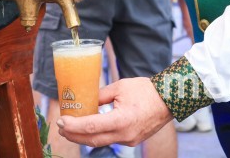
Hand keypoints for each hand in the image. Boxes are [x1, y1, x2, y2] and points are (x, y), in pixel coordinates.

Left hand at [56, 78, 172, 147]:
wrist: (168, 99)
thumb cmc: (145, 90)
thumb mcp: (119, 87)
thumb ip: (100, 96)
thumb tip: (84, 100)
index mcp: (121, 120)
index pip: (90, 126)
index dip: (73, 125)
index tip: (60, 120)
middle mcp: (124, 134)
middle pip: (92, 140)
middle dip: (74, 134)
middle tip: (61, 127)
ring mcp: (129, 140)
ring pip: (100, 142)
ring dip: (84, 136)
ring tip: (71, 128)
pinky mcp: (132, 141)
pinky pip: (111, 140)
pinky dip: (98, 135)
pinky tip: (89, 128)